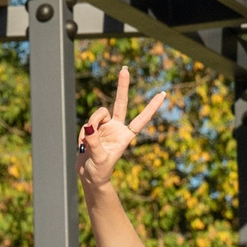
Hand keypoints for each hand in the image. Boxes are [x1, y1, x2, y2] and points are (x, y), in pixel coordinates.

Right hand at [77, 66, 166, 188]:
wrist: (89, 176)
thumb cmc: (100, 170)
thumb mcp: (99, 158)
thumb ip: (94, 141)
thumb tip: (89, 126)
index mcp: (125, 136)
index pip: (141, 119)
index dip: (151, 107)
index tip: (163, 94)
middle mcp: (116, 128)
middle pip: (120, 103)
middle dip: (122, 86)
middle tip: (125, 69)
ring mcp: (104, 127)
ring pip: (97, 114)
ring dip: (91, 123)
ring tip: (86, 142)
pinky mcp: (92, 129)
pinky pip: (87, 124)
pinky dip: (83, 133)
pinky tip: (83, 145)